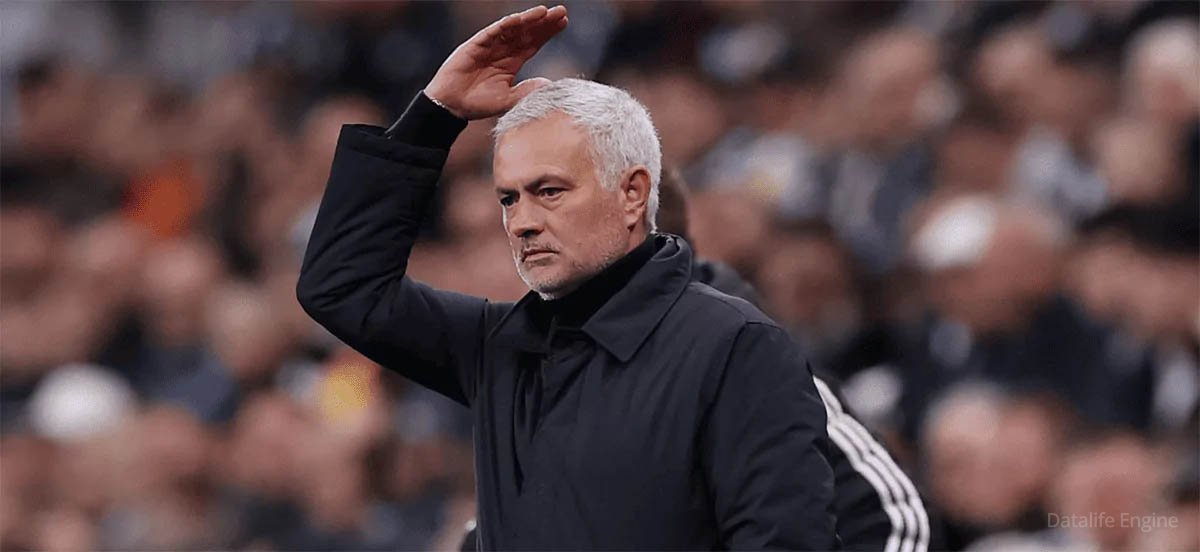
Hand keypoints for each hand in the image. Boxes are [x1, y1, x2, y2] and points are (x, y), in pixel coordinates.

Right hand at [425, 5, 567, 119]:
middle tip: (562, 11)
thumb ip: (527, 91)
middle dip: (544, 22)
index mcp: (511, 62)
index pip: (533, 43)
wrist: (452, 106)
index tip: (564, 22)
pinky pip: (493, 32)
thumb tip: (549, 84)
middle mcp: (502, 50)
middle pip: (527, 32)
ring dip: (529, 19)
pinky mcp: (476, 44)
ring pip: (513, 28)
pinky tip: (520, 18)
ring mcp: (489, 45)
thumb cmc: (478, 104)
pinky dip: (506, 25)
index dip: (548, 33)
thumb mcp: (508, 100)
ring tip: (545, 12)